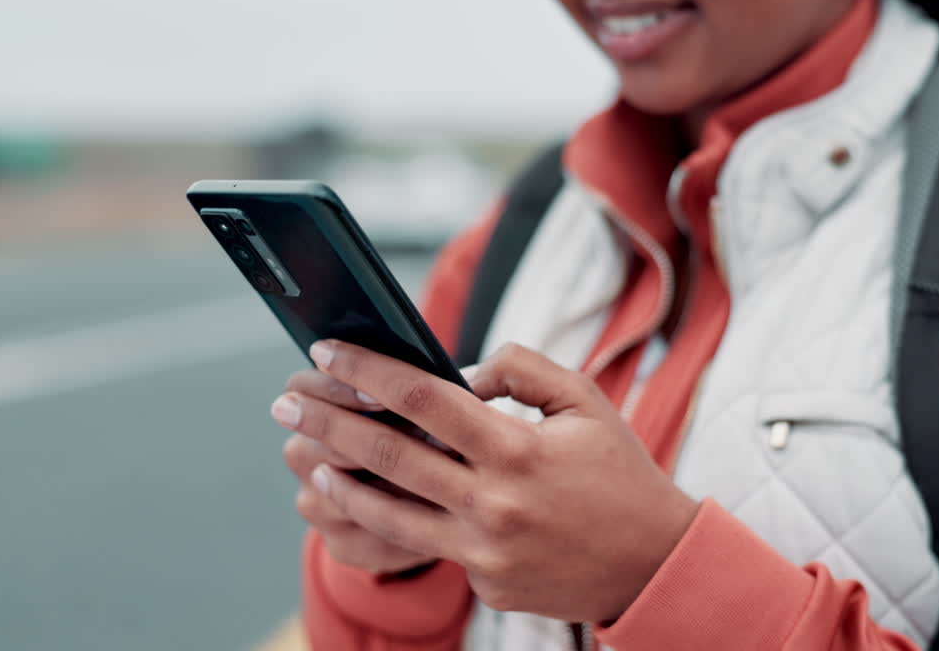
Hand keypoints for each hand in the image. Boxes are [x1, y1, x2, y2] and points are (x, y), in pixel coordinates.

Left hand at [275, 340, 699, 622]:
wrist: (652, 563)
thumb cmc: (619, 473)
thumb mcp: (585, 402)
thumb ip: (522, 370)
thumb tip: (462, 373)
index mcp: (517, 449)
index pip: (423, 399)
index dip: (368, 371)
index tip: (327, 353)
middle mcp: (493, 504)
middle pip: (387, 456)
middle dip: (327, 424)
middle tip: (286, 404)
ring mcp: (485, 553)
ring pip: (388, 514)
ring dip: (338, 483)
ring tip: (306, 460)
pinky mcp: (485, 585)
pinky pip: (431, 547)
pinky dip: (397, 521)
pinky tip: (370, 502)